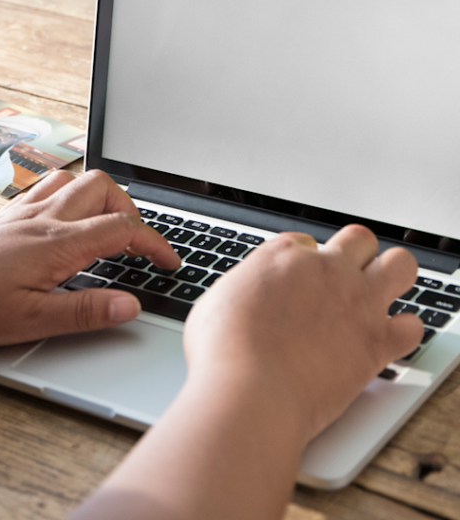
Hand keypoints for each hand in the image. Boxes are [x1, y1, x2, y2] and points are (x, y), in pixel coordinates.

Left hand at [0, 169, 180, 344]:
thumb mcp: (32, 321)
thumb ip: (85, 311)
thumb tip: (131, 305)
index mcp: (56, 243)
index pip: (121, 229)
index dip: (154, 243)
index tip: (169, 263)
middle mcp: (42, 218)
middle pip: (102, 187)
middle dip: (131, 209)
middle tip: (137, 245)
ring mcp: (22, 212)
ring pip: (74, 180)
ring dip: (100, 197)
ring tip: (107, 229)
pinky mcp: (6, 215)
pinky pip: (47, 187)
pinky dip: (70, 195)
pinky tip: (65, 219)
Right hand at [184, 225, 422, 442]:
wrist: (251, 391)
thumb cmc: (224, 351)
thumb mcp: (216, 301)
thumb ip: (244, 289)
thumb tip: (246, 297)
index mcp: (281, 255)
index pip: (306, 241)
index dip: (303, 262)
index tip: (299, 282)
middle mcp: (324, 269)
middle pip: (360, 238)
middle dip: (355, 255)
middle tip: (344, 280)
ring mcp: (356, 302)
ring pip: (401, 265)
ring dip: (392, 277)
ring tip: (377, 297)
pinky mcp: (377, 341)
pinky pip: (413, 326)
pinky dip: (404, 332)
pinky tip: (386, 340)